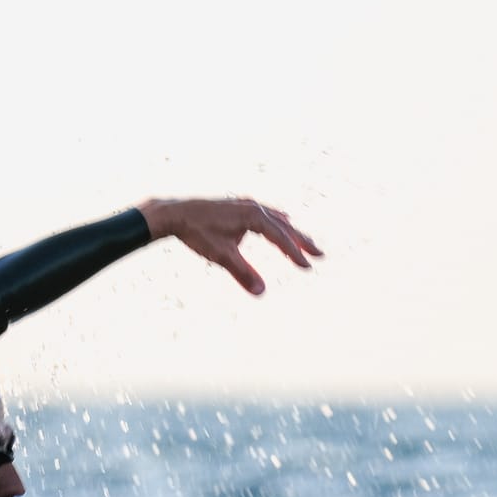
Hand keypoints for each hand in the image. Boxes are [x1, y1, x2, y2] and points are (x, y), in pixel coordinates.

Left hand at [137, 197, 322, 295]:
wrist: (175, 214)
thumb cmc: (198, 233)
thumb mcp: (221, 256)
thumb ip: (242, 273)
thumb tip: (261, 292)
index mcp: (254, 216)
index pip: (280, 237)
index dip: (295, 253)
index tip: (307, 267)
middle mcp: (254, 207)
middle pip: (284, 226)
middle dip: (301, 241)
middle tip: (320, 255)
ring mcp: (245, 204)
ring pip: (275, 219)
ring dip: (289, 231)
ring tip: (303, 242)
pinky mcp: (237, 206)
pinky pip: (264, 213)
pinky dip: (275, 220)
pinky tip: (279, 220)